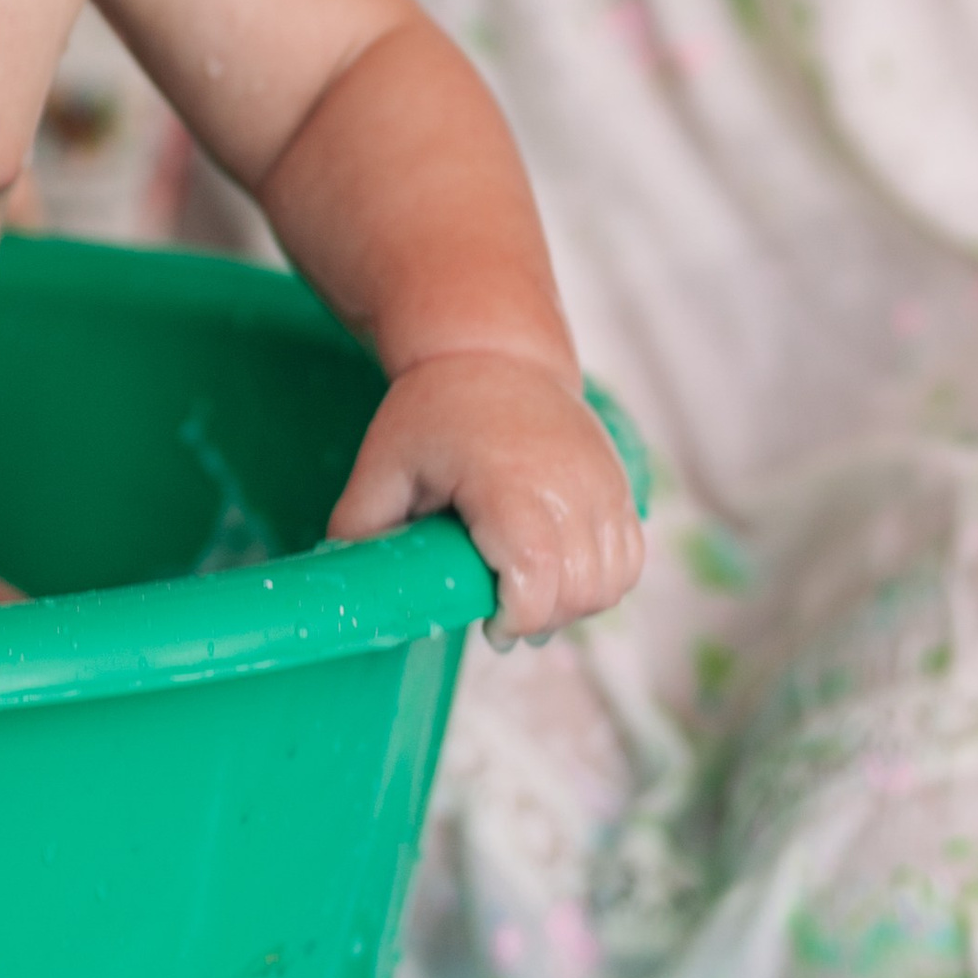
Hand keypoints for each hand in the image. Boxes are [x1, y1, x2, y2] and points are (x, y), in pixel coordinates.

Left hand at [330, 350, 642, 643]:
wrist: (494, 353)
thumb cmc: (435, 410)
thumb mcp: (384, 462)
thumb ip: (362, 526)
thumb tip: (347, 587)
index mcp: (507, 480)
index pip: (536, 576)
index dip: (516, 618)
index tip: (488, 624)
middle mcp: (568, 484)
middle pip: (578, 590)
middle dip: (540, 620)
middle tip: (501, 616)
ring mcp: (602, 484)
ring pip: (611, 582)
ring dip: (573, 607)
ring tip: (530, 596)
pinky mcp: (619, 486)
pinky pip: (630, 560)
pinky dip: (602, 583)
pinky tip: (560, 577)